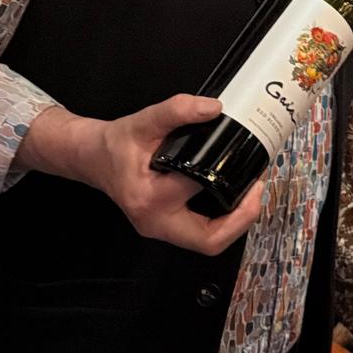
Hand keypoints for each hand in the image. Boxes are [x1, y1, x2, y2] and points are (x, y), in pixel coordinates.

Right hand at [20, 96, 263, 252]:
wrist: (96, 158)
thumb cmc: (117, 145)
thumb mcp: (145, 120)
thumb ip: (178, 110)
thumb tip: (213, 108)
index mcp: (148, 196)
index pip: (196, 189)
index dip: (225, 176)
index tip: (245, 160)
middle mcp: (154, 221)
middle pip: (209, 240)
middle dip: (241, 220)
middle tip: (257, 190)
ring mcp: (160, 229)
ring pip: (208, 243)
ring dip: (235, 224)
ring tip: (250, 193)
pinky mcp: (167, 229)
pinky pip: (202, 235)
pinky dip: (224, 223)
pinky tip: (234, 199)